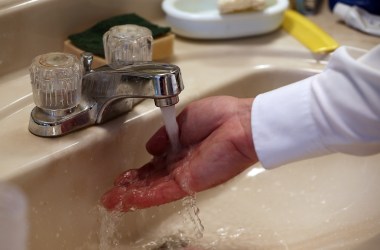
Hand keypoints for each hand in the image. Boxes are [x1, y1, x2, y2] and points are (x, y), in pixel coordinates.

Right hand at [101, 96, 257, 210]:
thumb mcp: (185, 119)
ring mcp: (186, 175)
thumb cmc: (222, 116)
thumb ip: (165, 136)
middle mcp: (183, 165)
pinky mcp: (189, 182)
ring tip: (111, 201)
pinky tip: (126, 201)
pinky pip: (162, 192)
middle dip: (131, 187)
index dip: (139, 171)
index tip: (124, 175)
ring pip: (154, 189)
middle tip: (113, 193)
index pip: (156, 165)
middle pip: (152, 180)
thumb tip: (150, 147)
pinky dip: (143, 197)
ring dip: (132, 195)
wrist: (241, 123)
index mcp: (182, 148)